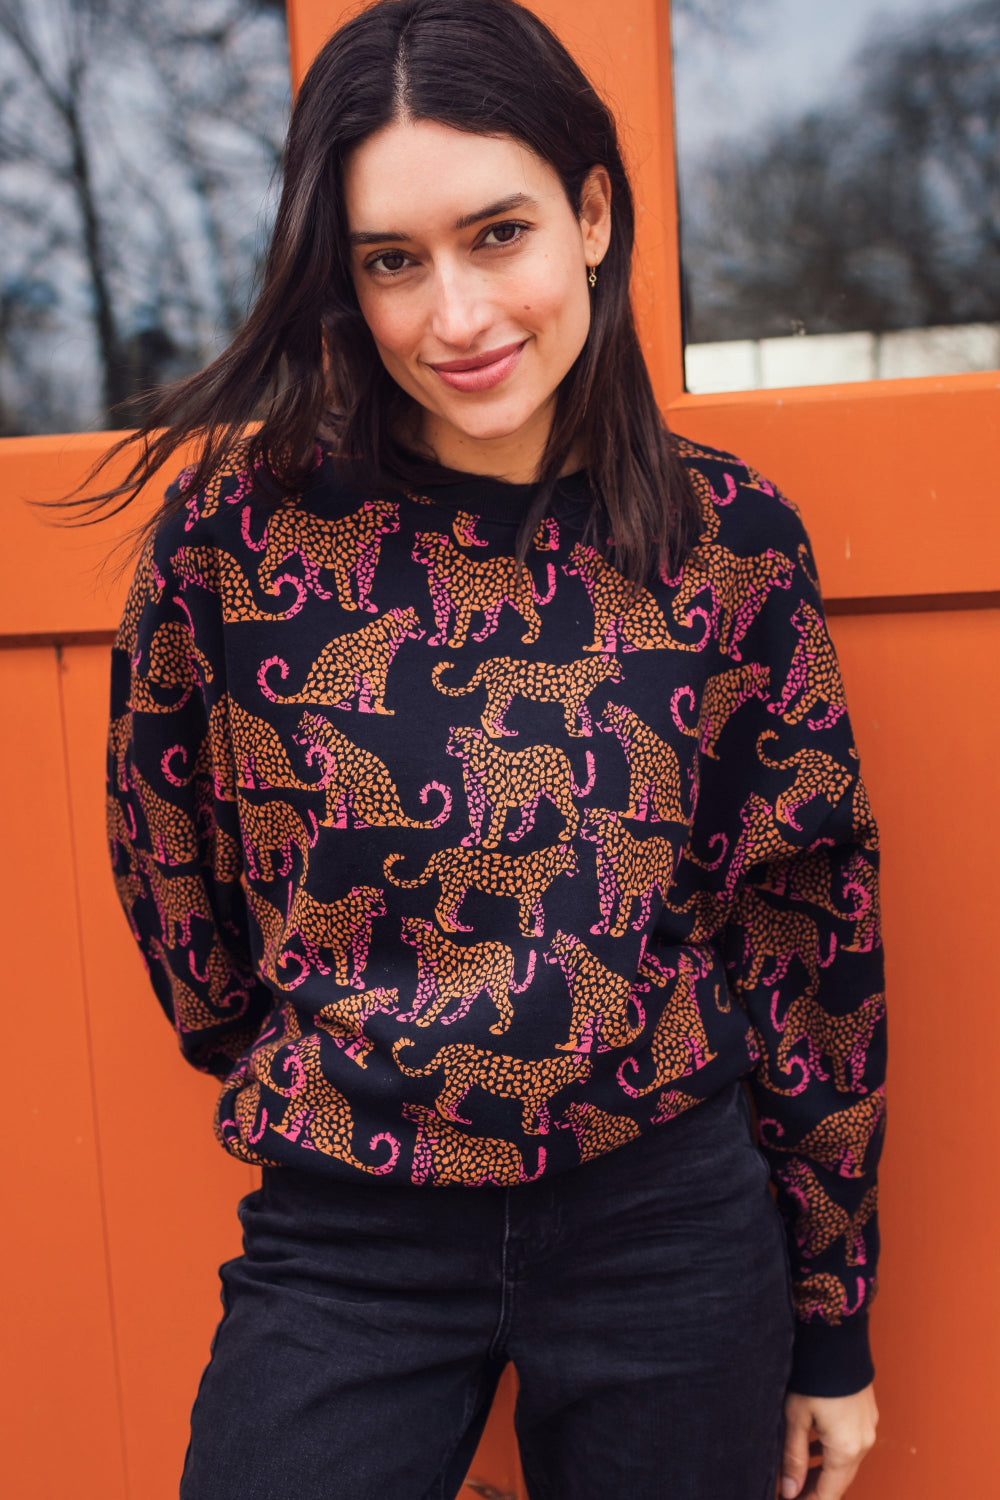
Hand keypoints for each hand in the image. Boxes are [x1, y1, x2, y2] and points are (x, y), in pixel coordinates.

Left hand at [779, 1384, 878, 1498]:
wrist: (837, 1336)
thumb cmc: (812, 1373)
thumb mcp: (795, 1416)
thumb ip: (793, 1457)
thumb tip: (790, 1492)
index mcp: (846, 1449)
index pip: (829, 1493)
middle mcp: (864, 1442)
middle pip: (839, 1481)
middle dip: (815, 1490)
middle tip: (789, 1491)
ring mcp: (868, 1427)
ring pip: (846, 1463)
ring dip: (823, 1472)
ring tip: (795, 1474)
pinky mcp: (866, 1414)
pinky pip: (851, 1445)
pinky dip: (832, 1454)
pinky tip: (812, 1449)